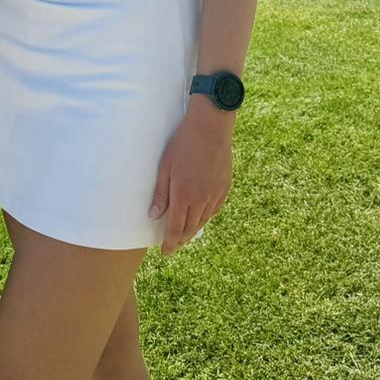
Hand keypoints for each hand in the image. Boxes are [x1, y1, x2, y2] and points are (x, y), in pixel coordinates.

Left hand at [149, 100, 233, 254]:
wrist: (211, 127)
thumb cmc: (183, 143)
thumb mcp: (165, 166)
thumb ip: (161, 193)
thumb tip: (154, 215)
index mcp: (184, 195)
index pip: (175, 228)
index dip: (169, 243)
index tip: (165, 252)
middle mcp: (201, 199)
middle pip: (190, 228)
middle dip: (180, 240)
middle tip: (172, 247)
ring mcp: (215, 194)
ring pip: (203, 221)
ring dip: (193, 230)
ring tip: (184, 236)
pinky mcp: (225, 188)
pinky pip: (214, 210)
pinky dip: (206, 217)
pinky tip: (201, 218)